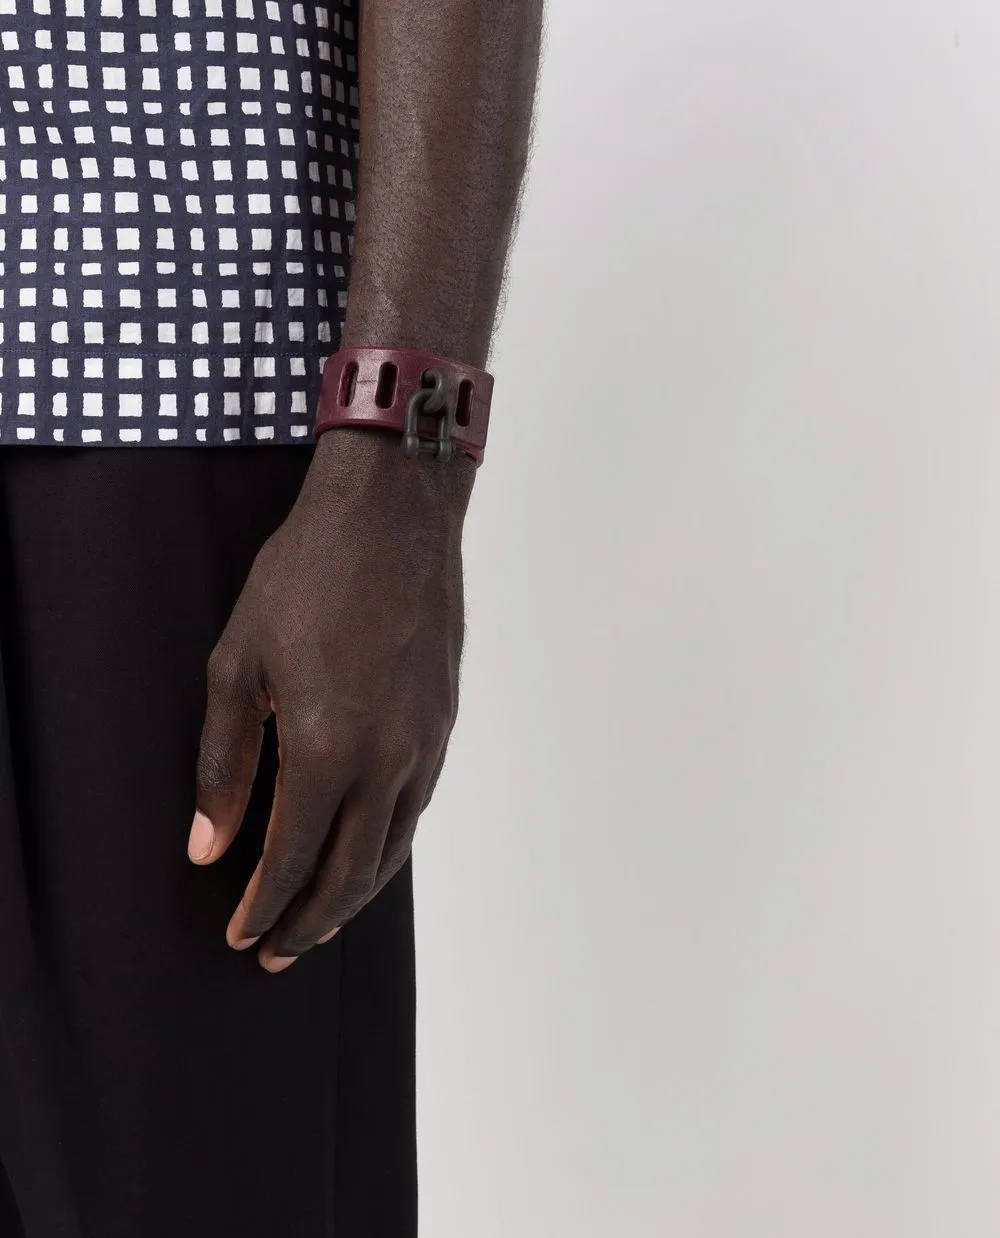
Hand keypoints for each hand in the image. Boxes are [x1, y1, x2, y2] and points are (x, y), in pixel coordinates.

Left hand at [188, 427, 474, 970]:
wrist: (393, 513)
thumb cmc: (306, 575)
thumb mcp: (238, 664)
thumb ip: (224, 764)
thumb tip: (209, 845)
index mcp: (329, 748)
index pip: (293, 859)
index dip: (263, 907)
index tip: (240, 934)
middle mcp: (389, 759)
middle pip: (352, 873)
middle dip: (310, 922)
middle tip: (276, 951)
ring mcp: (426, 741)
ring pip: (393, 847)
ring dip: (355, 895)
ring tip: (319, 920)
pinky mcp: (445, 720)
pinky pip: (417, 806)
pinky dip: (387, 846)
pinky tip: (366, 847)